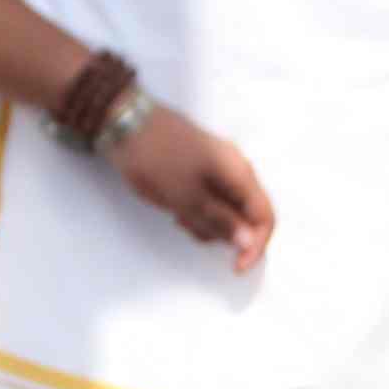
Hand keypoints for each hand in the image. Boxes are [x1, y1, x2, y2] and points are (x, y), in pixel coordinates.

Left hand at [107, 98, 275, 269]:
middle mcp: (234, 168)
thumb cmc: (156, 158)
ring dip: (207, 222)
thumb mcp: (187, 198)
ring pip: (226, 208)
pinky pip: (209, 197)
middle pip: (247, 214)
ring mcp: (217, 165)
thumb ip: (221, 221)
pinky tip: (175, 208)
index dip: (256, 246)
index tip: (236, 267)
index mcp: (238, 173)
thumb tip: (249, 241)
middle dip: (224, 232)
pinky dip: (197, 209)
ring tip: (178, 216)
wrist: (123, 121)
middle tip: (190, 228)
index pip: (265, 217)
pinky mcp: (199, 166)